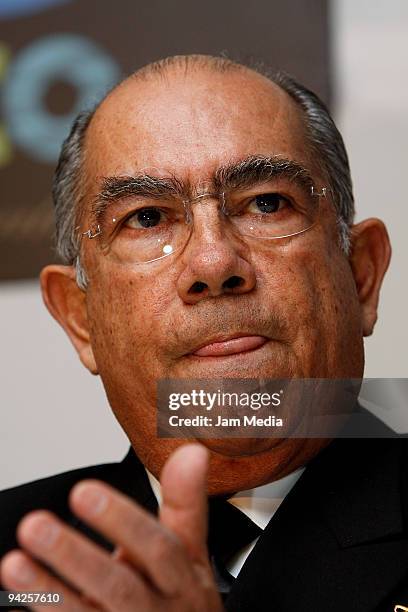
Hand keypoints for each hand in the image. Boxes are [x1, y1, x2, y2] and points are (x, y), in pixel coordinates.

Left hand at [0, 444, 222, 610]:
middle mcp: (156, 610)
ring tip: (14, 563)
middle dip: (76, 557)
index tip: (83, 492)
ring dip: (48, 591)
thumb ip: (185, 502)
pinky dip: (44, 609)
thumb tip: (192, 452)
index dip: (122, 522)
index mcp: (182, 580)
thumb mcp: (193, 551)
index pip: (158, 548)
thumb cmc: (183, 598)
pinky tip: (17, 595)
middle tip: (35, 525)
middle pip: (118, 586)